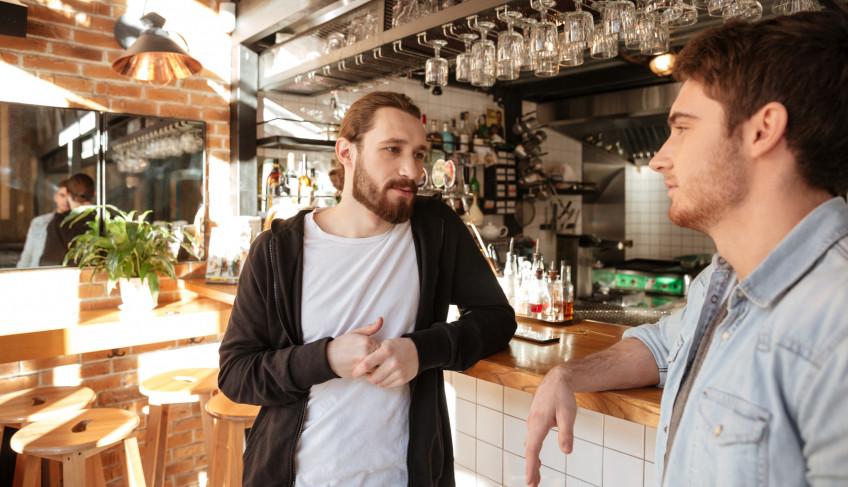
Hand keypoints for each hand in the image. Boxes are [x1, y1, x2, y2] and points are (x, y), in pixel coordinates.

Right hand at [326, 318, 382, 377]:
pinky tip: (361, 367)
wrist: (328, 357)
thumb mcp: (355, 332)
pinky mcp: (359, 373)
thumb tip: (381, 319)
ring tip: (364, 361)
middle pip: (382, 359)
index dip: (379, 349)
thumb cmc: (342, 344)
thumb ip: (371, 328)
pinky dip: (368, 372)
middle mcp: (366, 353)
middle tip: (370, 357)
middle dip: (378, 359)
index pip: (384, 348)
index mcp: (368, 342)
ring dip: (374, 366)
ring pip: (377, 367)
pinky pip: (370, 374)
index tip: (374, 349)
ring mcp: (362, 364)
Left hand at [352, 337, 418, 387]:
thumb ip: (373, 353)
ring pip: (379, 383)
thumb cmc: (396, 347)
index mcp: (386, 351)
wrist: (417, 351)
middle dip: (368, 377)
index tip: (354, 373)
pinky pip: (387, 385)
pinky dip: (384, 382)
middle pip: (373, 378)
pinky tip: (385, 375)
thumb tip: (361, 366)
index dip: (358, 370)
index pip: (367, 364)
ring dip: (376, 380)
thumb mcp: (385, 344)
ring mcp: (399, 371)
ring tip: (377, 373)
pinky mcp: (403, 379)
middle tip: (368, 373)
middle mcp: (393, 362)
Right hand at [524, 365, 576, 486]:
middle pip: (530, 451)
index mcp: (538, 424)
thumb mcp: (568, 414)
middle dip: (531, 468)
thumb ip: (566, 433)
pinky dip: (533, 452)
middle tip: (533, 484)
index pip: (533, 451)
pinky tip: (537, 458)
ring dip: (532, 462)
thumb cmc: (562, 395)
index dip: (531, 467)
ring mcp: (532, 423)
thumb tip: (567, 451)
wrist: (556, 380)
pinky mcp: (535, 422)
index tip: (530, 482)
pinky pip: (532, 440)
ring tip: (536, 477)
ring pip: (530, 446)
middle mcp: (532, 424)